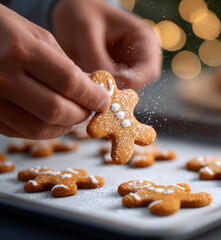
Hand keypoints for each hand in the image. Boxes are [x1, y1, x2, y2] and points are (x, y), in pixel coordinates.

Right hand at [0, 4, 109, 138]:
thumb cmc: (4, 30)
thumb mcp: (38, 37)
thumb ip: (67, 65)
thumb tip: (94, 90)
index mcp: (21, 50)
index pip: (69, 83)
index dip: (92, 96)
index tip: (104, 101)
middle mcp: (3, 77)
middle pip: (56, 110)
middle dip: (81, 114)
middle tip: (90, 109)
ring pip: (39, 128)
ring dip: (64, 126)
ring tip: (73, 115)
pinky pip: (21, 132)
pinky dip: (43, 129)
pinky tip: (52, 119)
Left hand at [52, 0, 161, 90]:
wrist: (69, 9)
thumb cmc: (82, 10)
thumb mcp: (87, 29)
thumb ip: (96, 57)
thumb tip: (102, 88)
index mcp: (144, 40)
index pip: (149, 70)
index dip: (133, 81)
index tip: (111, 86)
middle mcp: (139, 58)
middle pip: (137, 85)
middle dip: (116, 91)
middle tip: (94, 95)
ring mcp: (125, 70)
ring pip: (121, 91)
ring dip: (104, 94)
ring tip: (84, 91)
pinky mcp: (110, 78)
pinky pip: (107, 91)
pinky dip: (96, 93)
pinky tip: (82, 92)